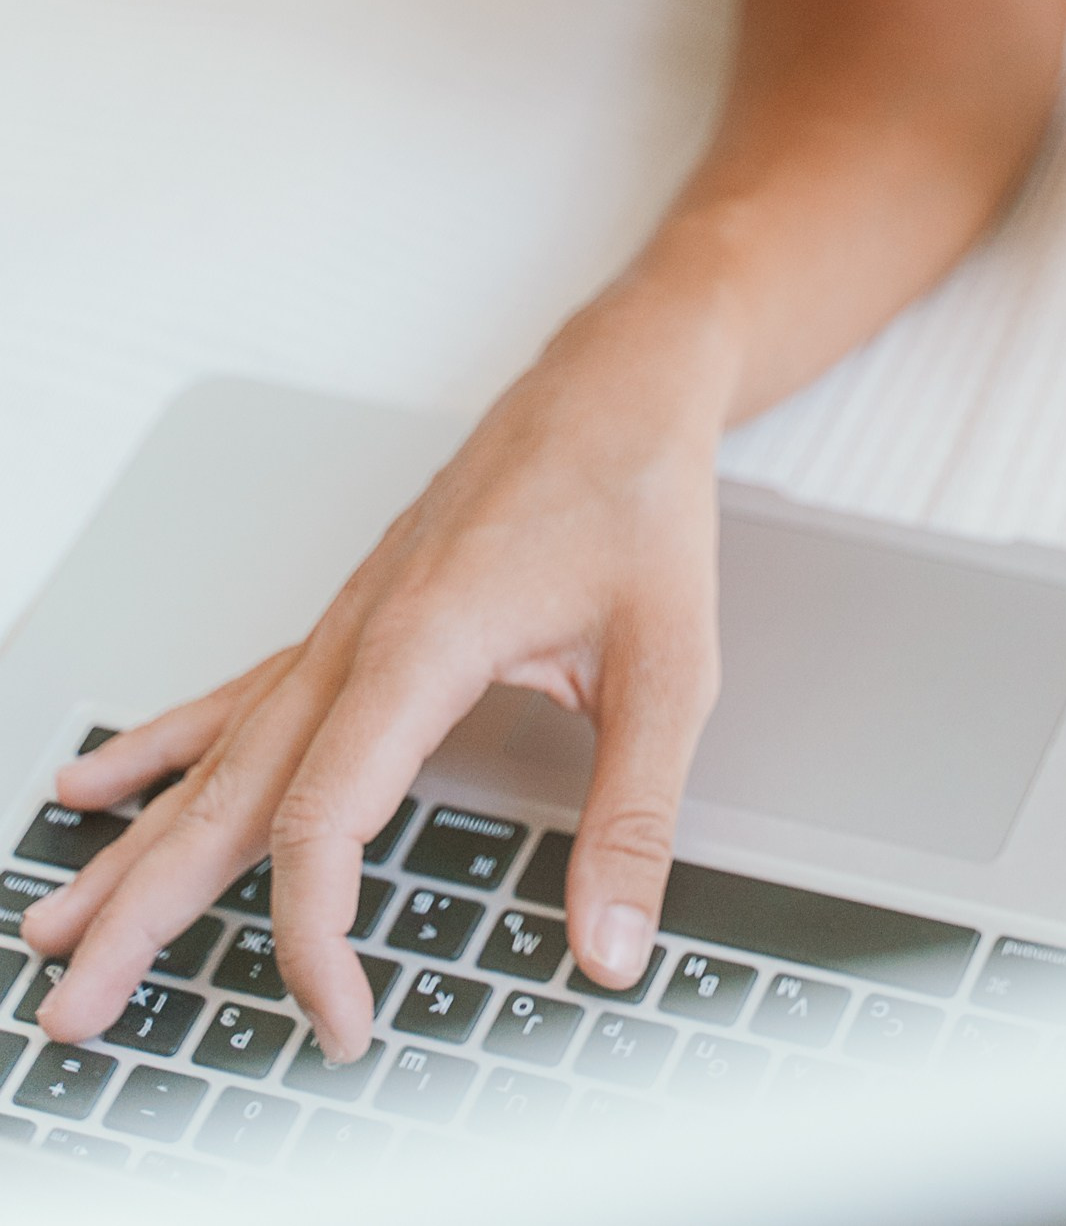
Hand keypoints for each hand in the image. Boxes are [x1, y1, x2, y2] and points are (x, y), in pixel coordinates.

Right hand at [22, 264, 733, 1060]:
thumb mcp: (671, 663)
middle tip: (74, 1003)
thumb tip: (613, 946)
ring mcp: (347, 620)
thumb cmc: (638, 491)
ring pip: (220, 749)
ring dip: (137, 842)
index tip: (342, 1020)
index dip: (317, 934)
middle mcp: (360, 632)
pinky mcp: (356, 614)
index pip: (325, 818)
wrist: (620, 377)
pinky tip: (105, 785)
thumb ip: (635, 813)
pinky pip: (242, 695)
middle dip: (144, 908)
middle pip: (229, 793)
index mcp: (423, 642)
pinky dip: (168, 747)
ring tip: (57, 922)